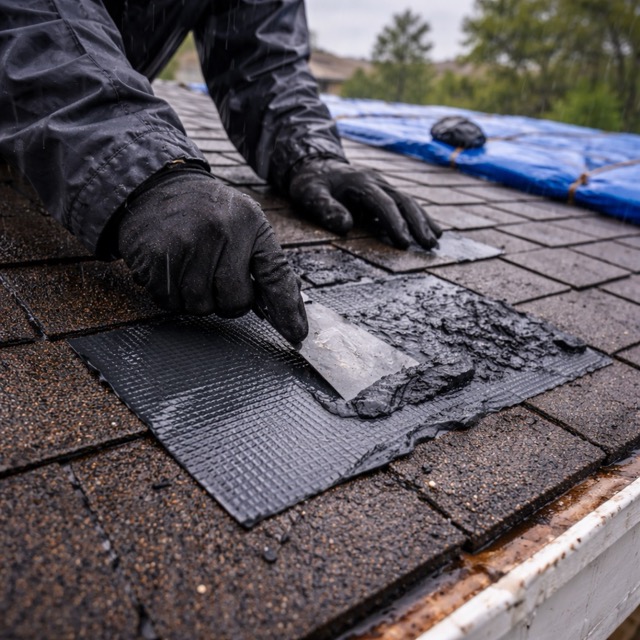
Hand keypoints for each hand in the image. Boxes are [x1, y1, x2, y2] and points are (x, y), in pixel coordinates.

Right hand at [117, 167, 307, 343]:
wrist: (155, 187)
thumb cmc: (207, 213)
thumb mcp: (245, 223)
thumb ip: (266, 262)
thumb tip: (290, 312)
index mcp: (249, 222)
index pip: (275, 275)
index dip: (287, 309)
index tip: (296, 334)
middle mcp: (220, 231)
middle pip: (235, 302)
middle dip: (227, 301)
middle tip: (215, 278)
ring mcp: (186, 243)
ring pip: (200, 307)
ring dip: (196, 299)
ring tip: (190, 268)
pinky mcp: (156, 256)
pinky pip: (170, 302)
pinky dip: (171, 295)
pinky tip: (170, 269)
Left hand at [287, 157, 441, 248]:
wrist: (316, 166)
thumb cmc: (312, 183)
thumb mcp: (310, 194)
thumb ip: (325, 208)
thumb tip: (346, 226)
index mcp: (360, 182)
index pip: (382, 204)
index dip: (394, 223)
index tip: (403, 243)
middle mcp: (376, 182)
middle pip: (403, 201)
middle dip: (417, 224)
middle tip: (428, 246)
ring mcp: (383, 186)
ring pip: (409, 202)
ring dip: (423, 221)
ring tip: (435, 241)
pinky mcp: (385, 193)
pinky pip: (406, 204)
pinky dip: (420, 217)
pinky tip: (432, 231)